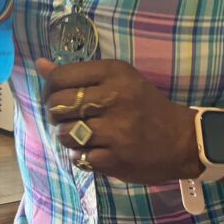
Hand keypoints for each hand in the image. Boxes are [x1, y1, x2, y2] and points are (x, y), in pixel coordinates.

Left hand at [37, 58, 200, 183]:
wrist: (182, 139)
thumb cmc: (146, 106)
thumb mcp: (119, 79)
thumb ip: (79, 74)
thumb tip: (40, 65)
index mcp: (115, 73)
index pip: (61, 77)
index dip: (50, 89)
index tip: (58, 96)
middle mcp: (114, 98)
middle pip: (58, 105)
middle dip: (57, 114)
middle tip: (70, 117)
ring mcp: (115, 130)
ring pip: (65, 133)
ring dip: (69, 136)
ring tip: (85, 134)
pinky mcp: (115, 158)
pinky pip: (79, 157)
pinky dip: (81, 155)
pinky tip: (95, 150)